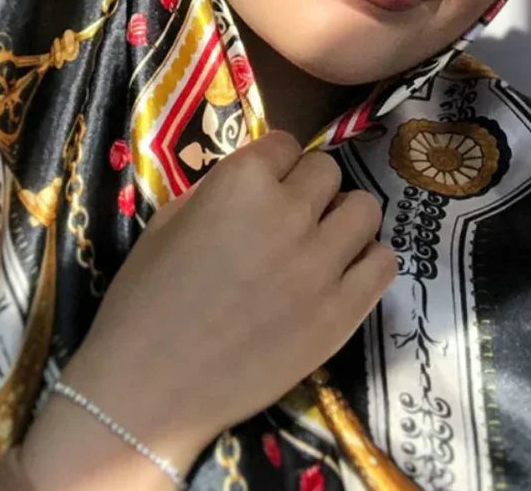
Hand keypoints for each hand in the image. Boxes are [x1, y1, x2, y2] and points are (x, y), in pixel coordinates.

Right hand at [36, 131, 394, 466]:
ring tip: (321, 243)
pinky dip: (367, 261)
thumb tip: (259, 179)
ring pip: (365, 209)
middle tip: (289, 218)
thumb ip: (220, 188)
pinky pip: (384, 262)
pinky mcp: (343, 312)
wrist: (152, 386)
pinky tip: (341, 274)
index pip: (287, 144)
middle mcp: (289, 212)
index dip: (275, 164)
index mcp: (242, 181)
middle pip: (328, 171)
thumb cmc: (146, 298)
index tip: (266, 185)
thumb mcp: (169, 220)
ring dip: (343, 218)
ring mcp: (322, 263)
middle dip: (309, 188)